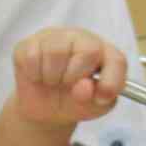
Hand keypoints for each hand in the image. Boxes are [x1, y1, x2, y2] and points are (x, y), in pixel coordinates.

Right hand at [9, 28, 125, 129]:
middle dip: (76, 77)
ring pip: (56, 51)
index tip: (102, 97)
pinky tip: (38, 76)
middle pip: (88, 50)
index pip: (116, 60)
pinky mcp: (29, 43)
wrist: (44, 109)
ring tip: (52, 81)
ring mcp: (54, 37)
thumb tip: (84, 87)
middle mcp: (81, 39)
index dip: (111, 80)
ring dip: (53, 77)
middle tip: (68, 85)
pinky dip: (35, 75)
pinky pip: (32, 56)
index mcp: (105, 54)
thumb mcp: (92, 108)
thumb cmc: (74, 102)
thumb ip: (96, 100)